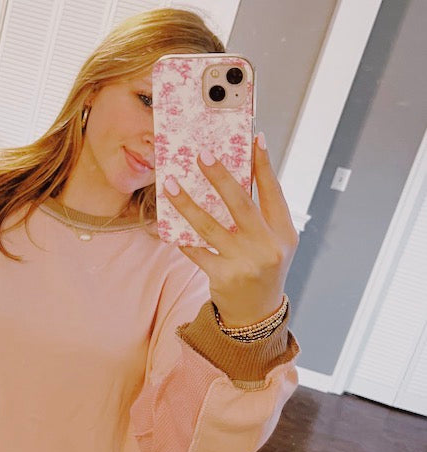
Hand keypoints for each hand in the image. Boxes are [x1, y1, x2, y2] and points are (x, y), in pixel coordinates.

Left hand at [163, 134, 298, 326]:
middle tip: (203, 153)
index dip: (264, 165)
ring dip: (187, 203)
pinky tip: (169, 224)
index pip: (273, 191)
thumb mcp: (273, 241)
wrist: (257, 314)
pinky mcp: (223, 277)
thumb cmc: (262, 266)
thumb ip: (260, 212)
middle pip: (241, 204)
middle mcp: (267, 247)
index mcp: (283, 232)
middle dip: (221, 176)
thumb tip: (237, 172)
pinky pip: (196, 251)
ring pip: (210, 226)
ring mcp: (245, 263)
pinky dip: (182, 237)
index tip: (255, 137)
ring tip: (170, 184)